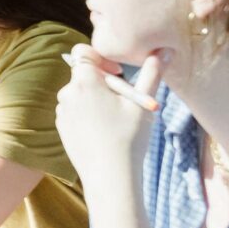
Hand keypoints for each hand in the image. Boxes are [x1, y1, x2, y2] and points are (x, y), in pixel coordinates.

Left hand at [55, 46, 164, 196]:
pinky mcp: (62, 126)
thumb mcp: (142, 103)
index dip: (102, 57)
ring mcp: (62, 111)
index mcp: (84, 81)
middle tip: (123, 99)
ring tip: (116, 118)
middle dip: (104, 81)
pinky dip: (89, 113)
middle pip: (84, 74)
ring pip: (80, 93)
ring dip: (97, 97)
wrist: (109, 176)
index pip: (83, 52)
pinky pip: (75, 110)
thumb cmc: (128, 138)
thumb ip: (153, 72)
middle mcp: (67, 93)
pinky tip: (104, 131)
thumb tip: (166, 50)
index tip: (119, 72)